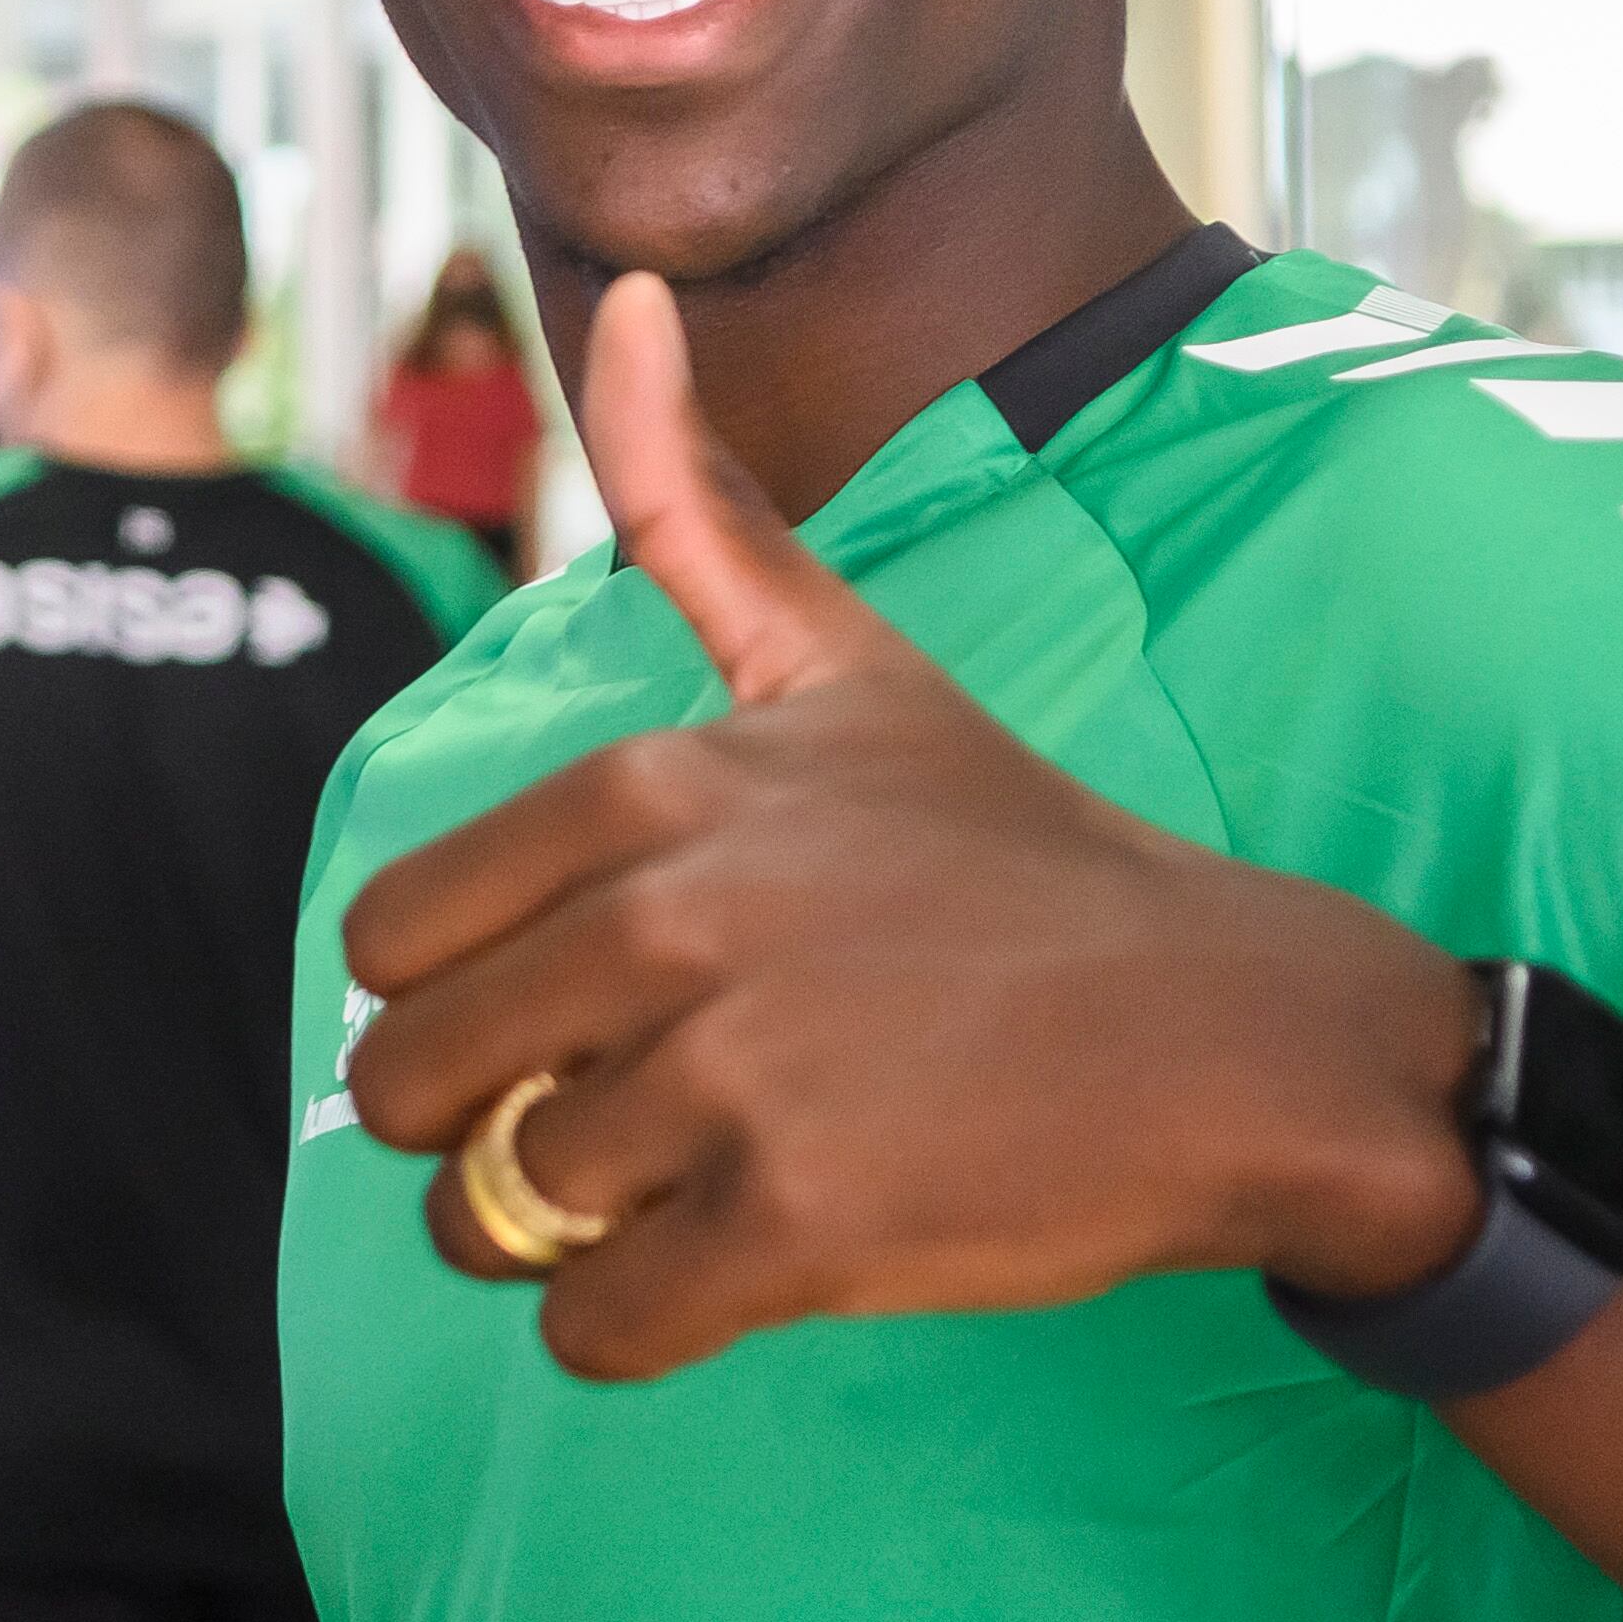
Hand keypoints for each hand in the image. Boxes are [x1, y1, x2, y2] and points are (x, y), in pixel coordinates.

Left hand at [340, 272, 1487, 1381]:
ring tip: (702, 1183)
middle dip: (482, 1129)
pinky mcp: (797, 1224)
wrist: (1233, 1034)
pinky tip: (742, 1265)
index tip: (580, 1008)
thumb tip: (626, 293)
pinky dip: (638, 1326)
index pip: (389, 943)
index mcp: (652, 786)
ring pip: (495, 1214)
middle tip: (622, 1121)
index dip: (460, 1002)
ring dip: (570, 1233)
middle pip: (407, 1088)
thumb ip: (703, 509)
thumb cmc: (1016, 858)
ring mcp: (734, 1072)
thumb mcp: (850, 664)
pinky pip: (597, 1328)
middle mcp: (672, 916)